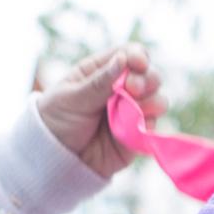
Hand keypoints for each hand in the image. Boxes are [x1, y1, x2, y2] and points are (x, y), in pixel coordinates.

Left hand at [37, 44, 164, 177]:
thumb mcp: (73, 97)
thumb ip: (100, 81)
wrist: (55, 159)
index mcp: (102, 71)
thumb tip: (123, 58)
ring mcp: (131, 112)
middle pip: (150, 75)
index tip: (138, 63)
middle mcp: (121, 89)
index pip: (130, 54)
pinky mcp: (137, 135)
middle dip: (147, 79)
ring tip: (133, 110)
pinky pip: (154, 127)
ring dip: (151, 102)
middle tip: (132, 89)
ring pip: (158, 100)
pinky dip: (149, 125)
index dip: (138, 56)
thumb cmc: (57, 120)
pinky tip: (135, 128)